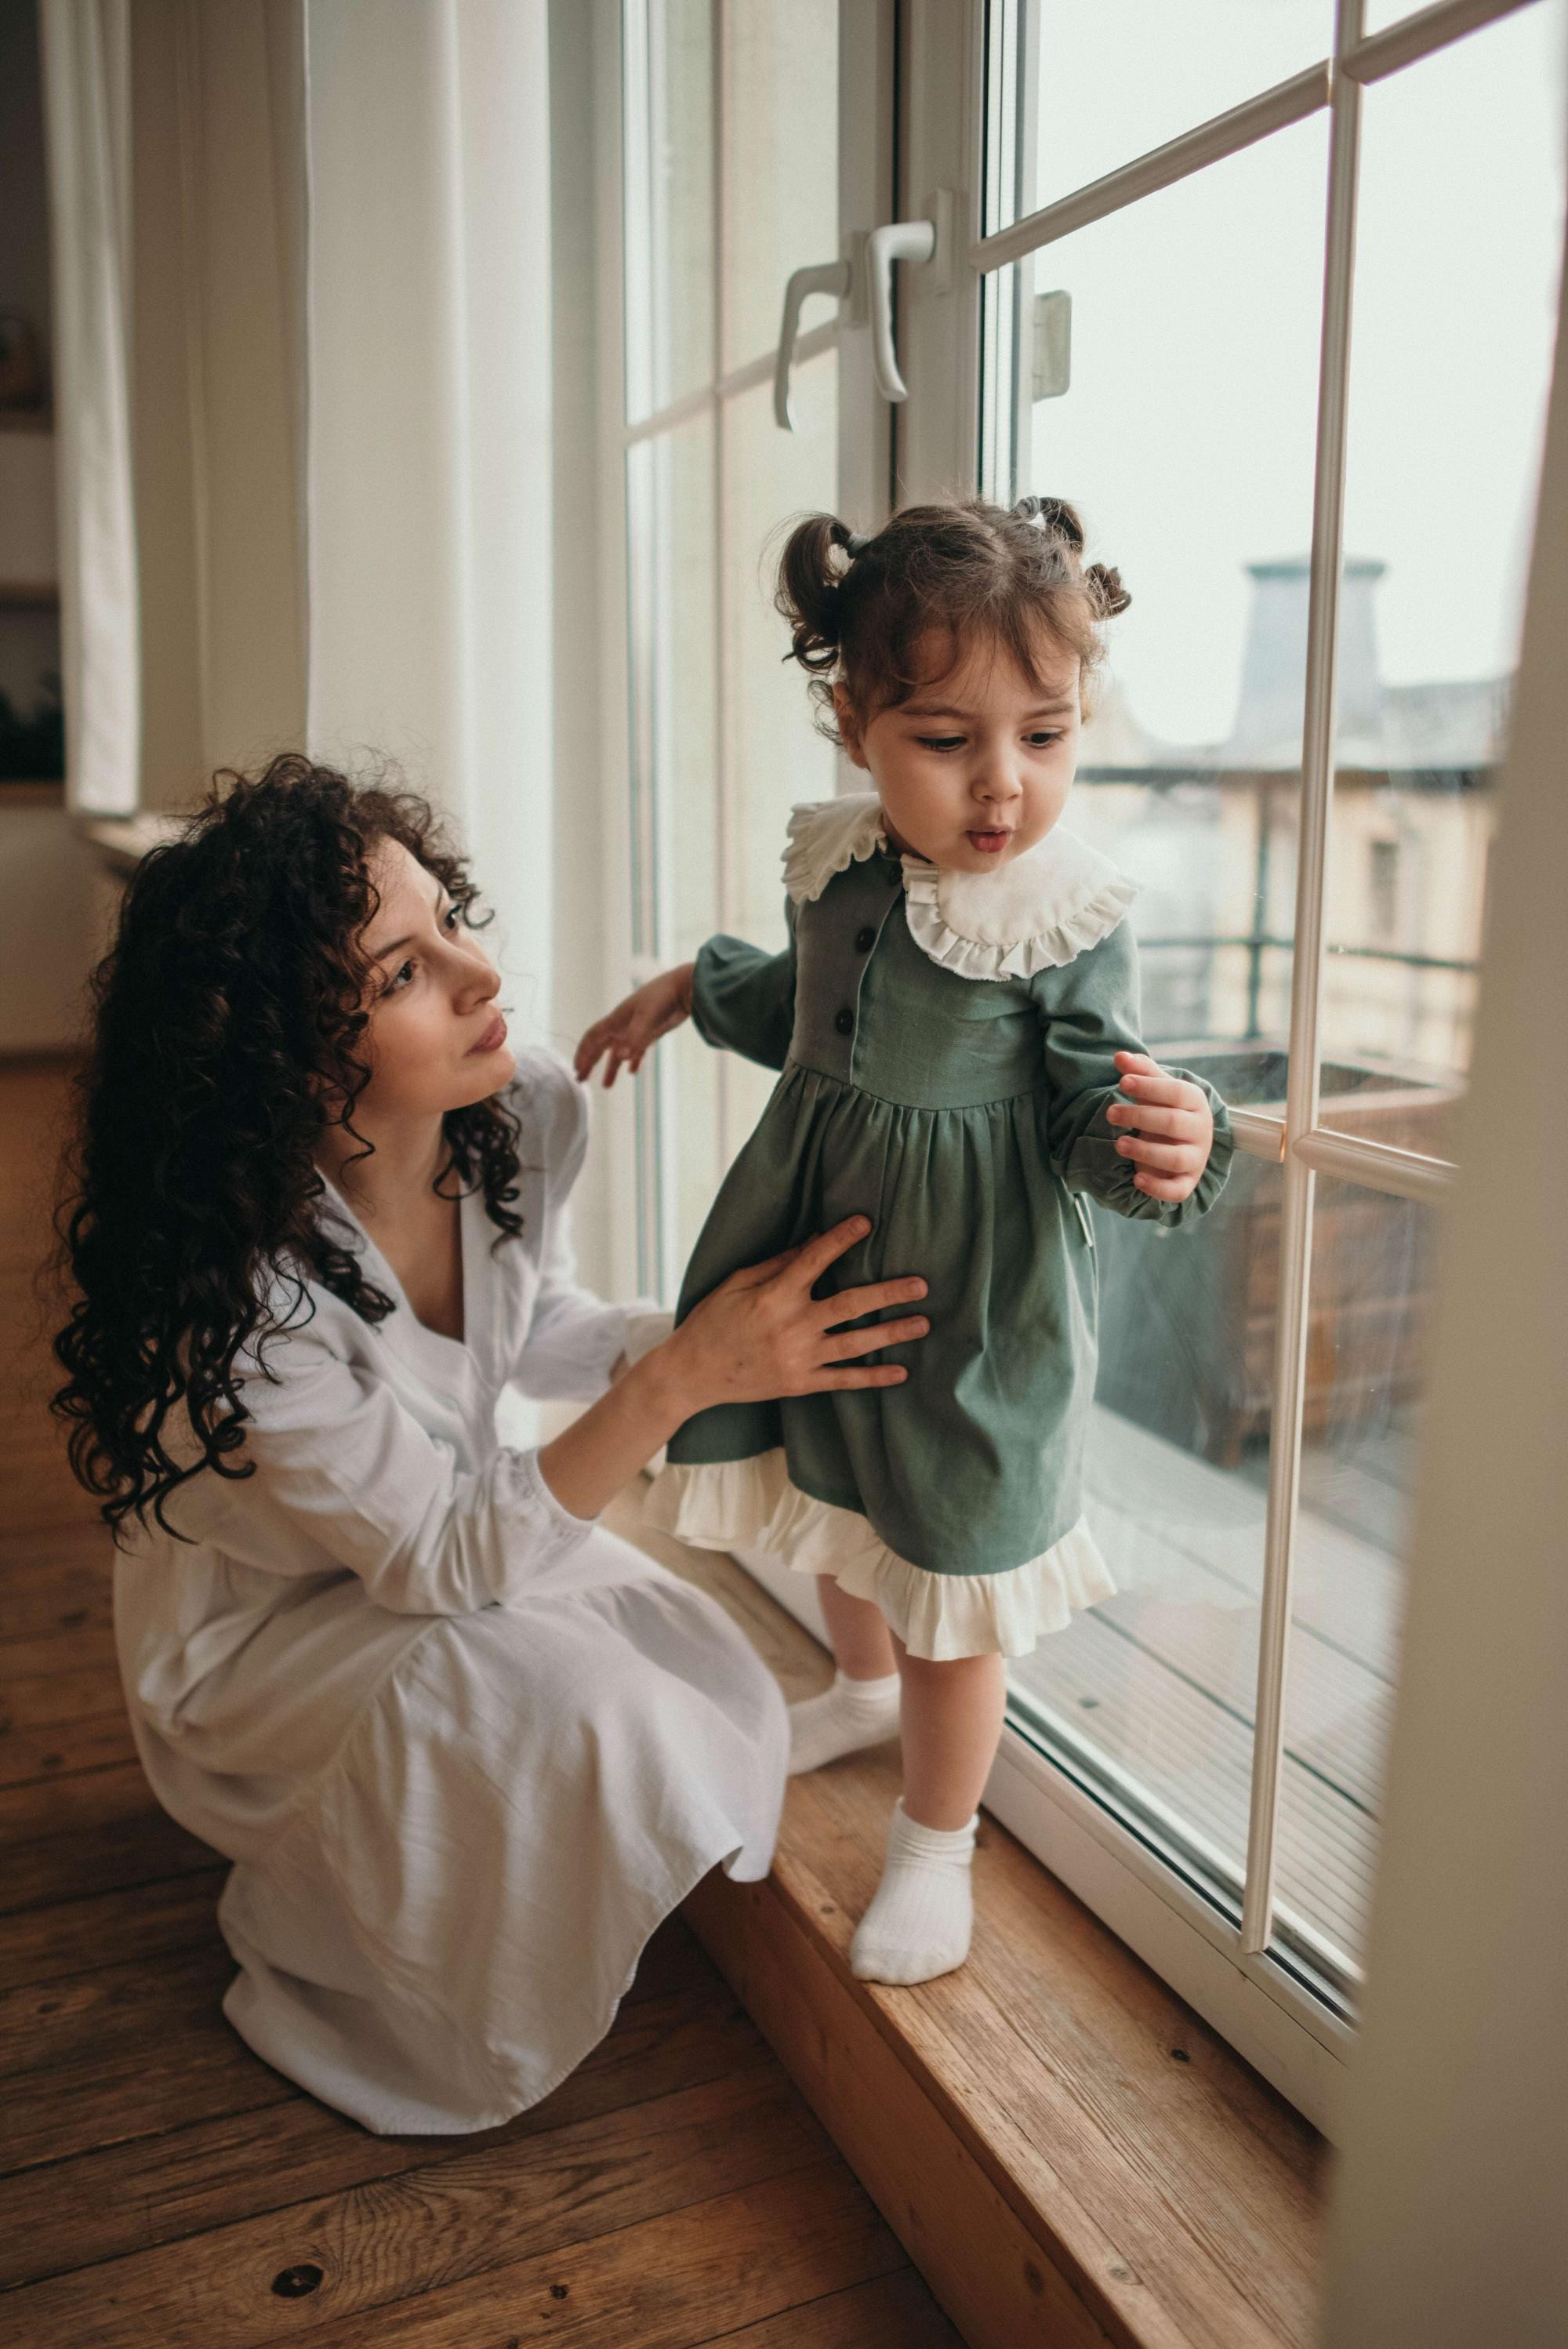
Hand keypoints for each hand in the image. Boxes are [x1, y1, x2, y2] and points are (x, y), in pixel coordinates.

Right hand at [575, 964, 695, 1088]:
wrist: (684, 988)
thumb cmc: (663, 998)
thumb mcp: (647, 1018)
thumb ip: (635, 1038)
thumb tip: (621, 1058)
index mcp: (617, 1020)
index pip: (593, 1038)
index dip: (583, 1053)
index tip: (577, 1069)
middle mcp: (622, 1025)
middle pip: (600, 1046)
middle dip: (590, 1062)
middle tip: (581, 1079)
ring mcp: (636, 1029)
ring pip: (618, 1051)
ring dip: (611, 1068)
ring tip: (607, 1085)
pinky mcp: (650, 1032)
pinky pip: (636, 1050)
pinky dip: (632, 1061)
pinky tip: (632, 1072)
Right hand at [659, 1215, 929, 1412]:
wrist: (692, 1374)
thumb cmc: (712, 1321)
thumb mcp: (737, 1283)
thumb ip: (778, 1263)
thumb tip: (814, 1239)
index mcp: (774, 1296)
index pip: (815, 1260)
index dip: (841, 1239)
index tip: (866, 1222)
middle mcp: (791, 1327)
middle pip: (850, 1305)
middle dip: (888, 1292)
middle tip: (922, 1284)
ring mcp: (798, 1358)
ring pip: (856, 1344)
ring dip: (892, 1332)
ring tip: (924, 1323)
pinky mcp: (800, 1384)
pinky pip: (844, 1380)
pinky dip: (873, 1377)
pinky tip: (900, 1371)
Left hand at [1105, 1051, 1213, 1202]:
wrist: (1184, 1141)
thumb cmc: (1166, 1109)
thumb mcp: (1156, 1089)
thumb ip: (1140, 1072)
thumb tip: (1119, 1056)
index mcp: (1195, 1102)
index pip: (1175, 1092)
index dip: (1149, 1087)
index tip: (1123, 1082)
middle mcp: (1200, 1130)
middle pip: (1172, 1123)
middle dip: (1139, 1117)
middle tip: (1110, 1113)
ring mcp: (1196, 1158)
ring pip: (1175, 1158)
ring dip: (1145, 1151)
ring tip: (1118, 1144)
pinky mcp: (1188, 1181)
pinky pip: (1177, 1190)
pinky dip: (1157, 1188)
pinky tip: (1136, 1179)